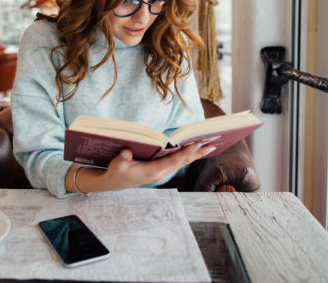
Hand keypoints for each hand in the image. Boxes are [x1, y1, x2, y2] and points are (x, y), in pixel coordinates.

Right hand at [101, 143, 215, 190]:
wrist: (116, 182)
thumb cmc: (117, 171)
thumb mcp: (118, 164)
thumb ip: (123, 157)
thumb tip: (127, 151)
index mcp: (153, 171)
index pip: (173, 161)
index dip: (185, 153)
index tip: (196, 145)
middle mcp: (161, 173)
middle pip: (183, 162)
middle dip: (197, 153)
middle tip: (212, 144)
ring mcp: (162, 172)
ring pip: (183, 162)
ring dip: (195, 154)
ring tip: (208, 146)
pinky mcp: (162, 170)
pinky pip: (178, 162)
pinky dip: (188, 156)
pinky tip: (195, 151)